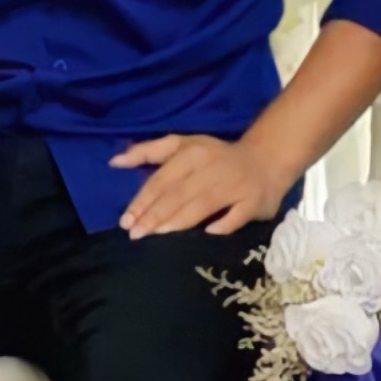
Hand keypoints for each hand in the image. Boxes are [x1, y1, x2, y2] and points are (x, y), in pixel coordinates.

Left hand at [110, 135, 291, 237]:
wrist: (267, 158)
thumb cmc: (215, 156)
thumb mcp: (182, 145)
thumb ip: (148, 151)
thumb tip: (114, 162)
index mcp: (193, 153)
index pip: (163, 179)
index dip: (143, 200)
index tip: (126, 220)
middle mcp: (213, 168)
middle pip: (179, 194)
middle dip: (155, 214)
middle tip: (136, 234)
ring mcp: (235, 185)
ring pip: (203, 205)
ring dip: (179, 221)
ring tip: (158, 235)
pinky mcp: (254, 201)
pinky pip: (237, 216)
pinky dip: (223, 224)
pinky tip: (207, 233)